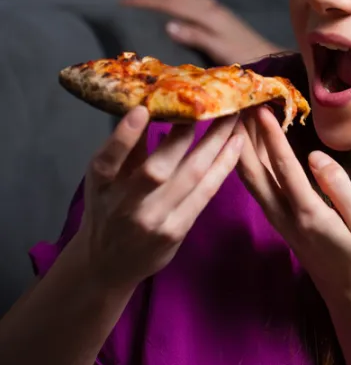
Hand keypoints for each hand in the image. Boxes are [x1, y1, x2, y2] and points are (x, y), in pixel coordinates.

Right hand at [73, 107, 242, 290]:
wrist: (107, 264)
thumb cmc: (107, 209)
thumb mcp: (103, 179)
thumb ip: (125, 148)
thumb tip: (151, 106)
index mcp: (100, 185)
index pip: (109, 160)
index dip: (124, 136)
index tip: (143, 109)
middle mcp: (126, 205)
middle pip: (159, 168)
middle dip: (187, 132)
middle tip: (212, 100)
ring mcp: (154, 220)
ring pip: (191, 176)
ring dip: (216, 143)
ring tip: (233, 116)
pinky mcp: (177, 230)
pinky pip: (205, 192)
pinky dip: (223, 166)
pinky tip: (236, 144)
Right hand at [120, 0, 284, 64]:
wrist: (270, 58)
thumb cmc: (245, 58)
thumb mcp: (219, 50)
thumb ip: (195, 36)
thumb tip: (169, 25)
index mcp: (209, 15)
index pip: (172, 3)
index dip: (148, 1)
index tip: (126, 2)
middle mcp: (212, 8)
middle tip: (130, 1)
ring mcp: (217, 10)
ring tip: (147, 1)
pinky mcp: (221, 16)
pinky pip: (193, 0)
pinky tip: (176, 6)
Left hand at [236, 107, 350, 304]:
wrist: (349, 288)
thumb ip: (341, 188)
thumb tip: (315, 157)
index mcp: (308, 212)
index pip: (283, 167)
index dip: (271, 137)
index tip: (260, 109)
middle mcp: (285, 214)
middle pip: (253, 171)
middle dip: (243, 136)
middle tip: (237, 103)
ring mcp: (277, 218)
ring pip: (250, 178)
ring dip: (241, 147)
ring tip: (237, 116)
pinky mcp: (278, 219)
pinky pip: (256, 185)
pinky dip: (247, 161)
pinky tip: (246, 146)